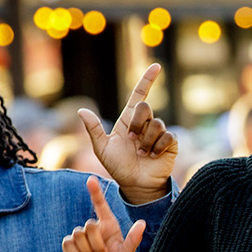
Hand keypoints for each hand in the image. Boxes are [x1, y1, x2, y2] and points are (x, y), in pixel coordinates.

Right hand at [61, 176, 145, 251]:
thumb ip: (133, 240)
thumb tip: (142, 223)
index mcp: (109, 227)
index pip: (101, 207)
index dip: (95, 193)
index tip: (91, 180)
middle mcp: (94, 230)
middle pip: (90, 225)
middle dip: (97, 243)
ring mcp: (80, 237)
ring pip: (79, 234)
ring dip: (88, 250)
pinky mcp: (69, 246)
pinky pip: (68, 242)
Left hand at [79, 63, 177, 203]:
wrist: (135, 185)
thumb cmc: (118, 167)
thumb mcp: (102, 149)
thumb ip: (94, 129)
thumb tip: (81, 111)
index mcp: (129, 120)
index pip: (140, 95)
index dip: (148, 80)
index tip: (156, 66)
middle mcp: (145, 124)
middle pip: (145, 107)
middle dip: (137, 123)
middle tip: (132, 140)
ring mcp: (159, 133)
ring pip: (156, 124)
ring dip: (145, 141)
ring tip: (142, 154)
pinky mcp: (170, 143)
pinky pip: (167, 136)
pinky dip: (158, 147)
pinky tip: (153, 156)